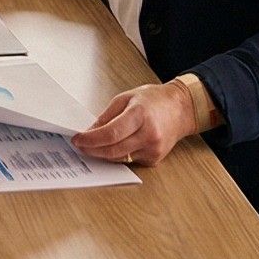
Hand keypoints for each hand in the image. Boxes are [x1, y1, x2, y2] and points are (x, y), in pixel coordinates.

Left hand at [73, 81, 198, 166]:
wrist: (180, 109)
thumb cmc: (154, 100)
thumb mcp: (125, 98)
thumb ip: (106, 116)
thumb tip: (90, 131)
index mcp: (140, 115)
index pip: (111, 133)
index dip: (91, 139)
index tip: (78, 139)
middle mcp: (149, 134)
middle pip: (114, 150)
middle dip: (93, 149)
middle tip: (80, 145)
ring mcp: (154, 149)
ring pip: (120, 157)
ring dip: (104, 153)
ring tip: (92, 145)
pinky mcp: (155, 159)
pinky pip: (130, 160)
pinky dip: (118, 154)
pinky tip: (113, 146)